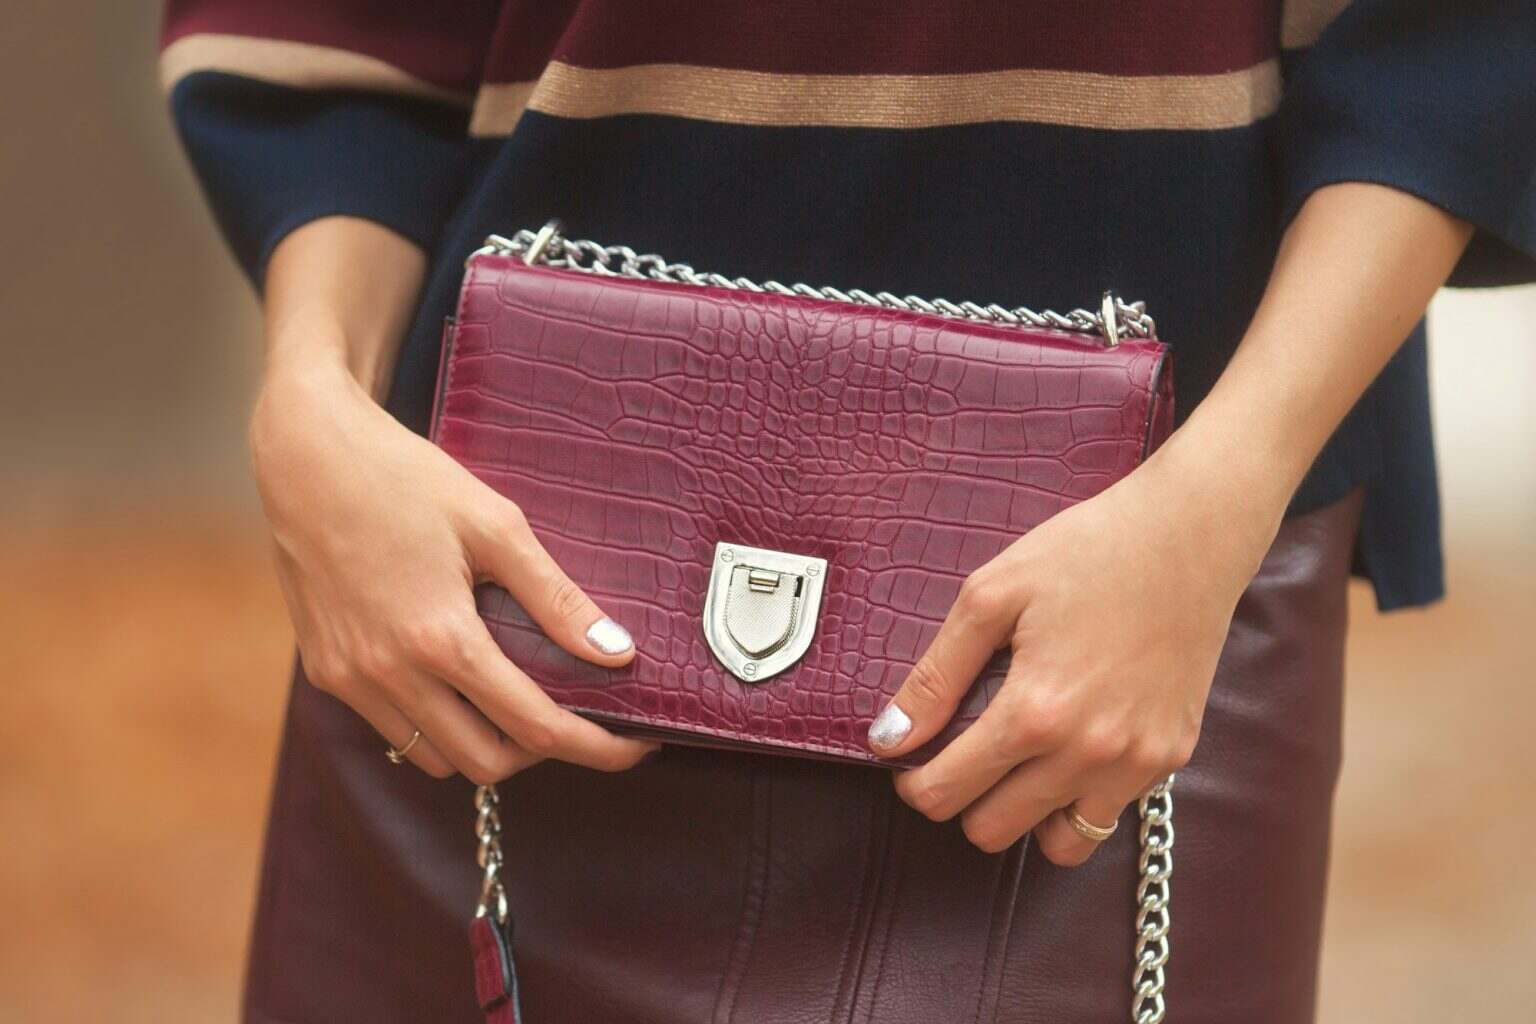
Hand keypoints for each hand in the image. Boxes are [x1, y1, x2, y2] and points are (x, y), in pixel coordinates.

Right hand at [250, 353, 656, 782]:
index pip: (536, 729)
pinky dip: (436, 723)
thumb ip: (556, 597)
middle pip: (487, 763)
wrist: (305, 455)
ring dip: (485, 742)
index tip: (637, 746)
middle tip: (576, 711)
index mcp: (439, 638)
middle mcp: (389, 673)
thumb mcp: (495, 524)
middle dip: (540, 751)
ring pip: (435, 757)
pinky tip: (459, 677)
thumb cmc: (403, 478)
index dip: (597, 748)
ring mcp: (351, 679)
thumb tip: (618, 653)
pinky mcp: (326, 671)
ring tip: (518, 693)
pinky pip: (394, 729)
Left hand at [866, 464, 1277, 864]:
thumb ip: (935, 676)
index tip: (910, 764)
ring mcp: (1137, 761)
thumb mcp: (990, 597)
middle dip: (962, 801)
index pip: (948, 794)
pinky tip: (1068, 747)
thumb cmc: (1087, 552)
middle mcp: (1089, 752)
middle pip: (994, 832)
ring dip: (1024, 814)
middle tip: (959, 757)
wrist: (1190, 534)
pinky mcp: (1172, 755)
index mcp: (1035, 712)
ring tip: (1015, 763)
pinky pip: (1110, 812)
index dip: (915, 785)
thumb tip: (889, 738)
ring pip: (1059, 844)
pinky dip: (1079, 797)